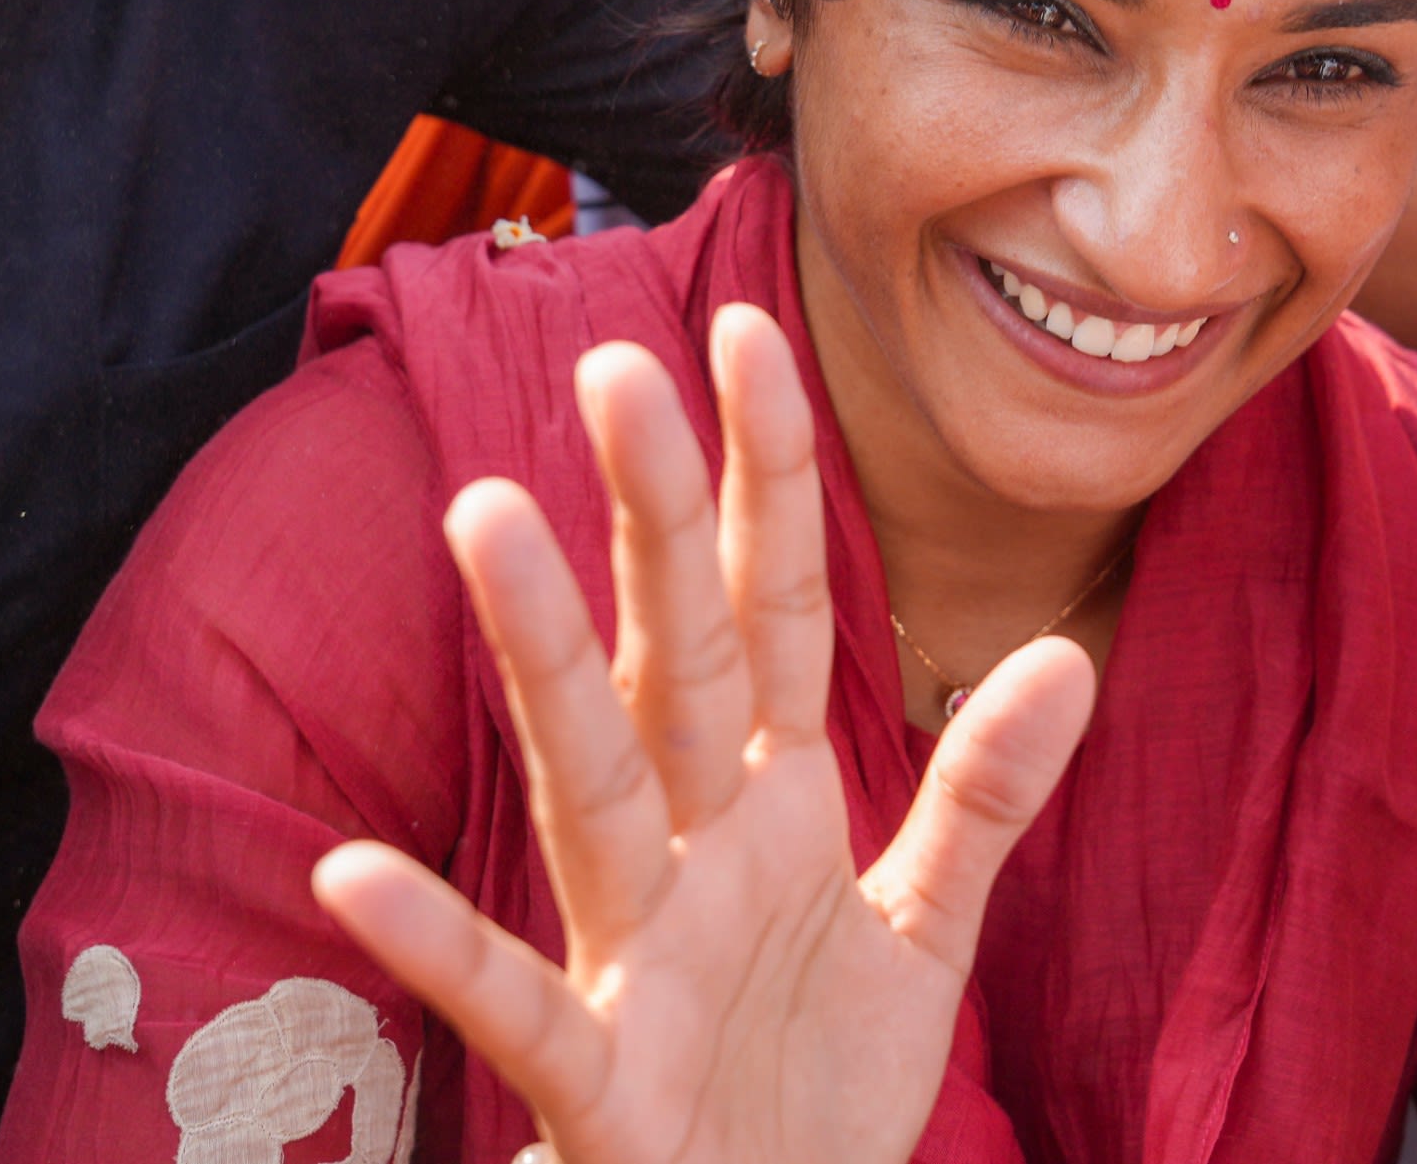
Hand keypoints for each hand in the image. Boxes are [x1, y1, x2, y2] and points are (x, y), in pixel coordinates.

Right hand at [312, 306, 1096, 1163]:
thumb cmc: (815, 1089)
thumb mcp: (923, 932)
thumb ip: (979, 795)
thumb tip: (1064, 650)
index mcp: (770, 804)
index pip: (775, 608)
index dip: (770, 478)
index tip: (751, 329)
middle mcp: (688, 851)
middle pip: (673, 660)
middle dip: (651, 519)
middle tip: (617, 364)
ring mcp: (633, 956)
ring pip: (585, 782)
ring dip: (539, 657)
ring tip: (486, 513)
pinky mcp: (599, 1080)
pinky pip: (515, 1004)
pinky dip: (438, 945)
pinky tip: (352, 880)